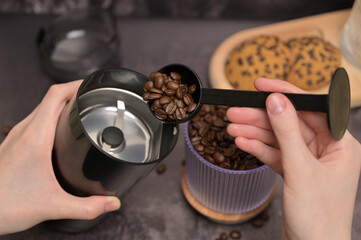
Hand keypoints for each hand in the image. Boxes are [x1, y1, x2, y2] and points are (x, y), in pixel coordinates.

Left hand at [0, 81, 120, 234]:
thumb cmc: (6, 205)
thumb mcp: (52, 206)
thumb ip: (87, 207)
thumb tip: (112, 204)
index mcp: (35, 138)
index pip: (55, 95)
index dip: (76, 84)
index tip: (94, 85)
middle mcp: (25, 131)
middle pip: (51, 97)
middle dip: (75, 92)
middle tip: (96, 98)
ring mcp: (18, 135)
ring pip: (43, 107)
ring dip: (63, 102)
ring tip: (84, 109)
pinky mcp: (15, 142)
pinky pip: (36, 118)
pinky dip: (53, 114)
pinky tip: (63, 129)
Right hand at [227, 78, 360, 239]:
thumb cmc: (319, 218)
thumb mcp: (300, 169)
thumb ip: (288, 133)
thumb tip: (277, 101)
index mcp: (342, 145)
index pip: (312, 108)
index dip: (285, 92)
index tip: (261, 85)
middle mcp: (327, 150)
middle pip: (290, 123)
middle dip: (261, 117)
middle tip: (235, 111)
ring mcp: (310, 161)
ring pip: (279, 138)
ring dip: (255, 132)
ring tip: (231, 126)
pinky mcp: (296, 172)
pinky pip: (276, 153)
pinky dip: (259, 148)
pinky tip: (241, 141)